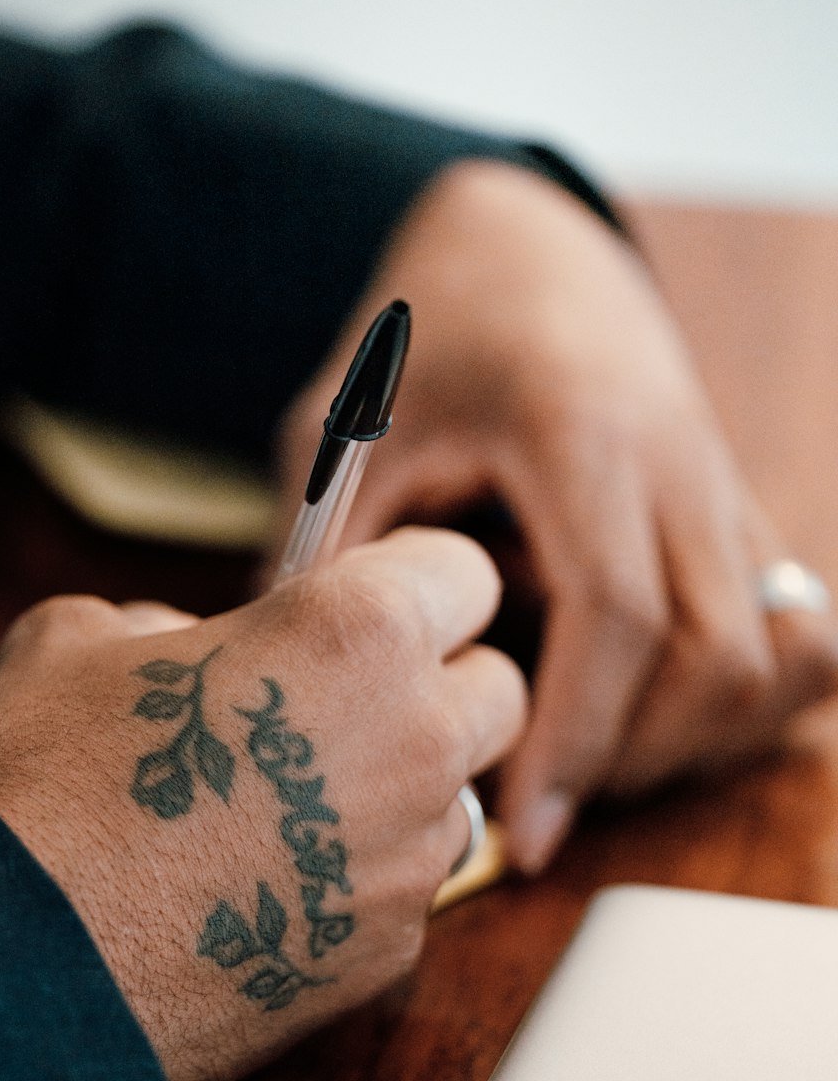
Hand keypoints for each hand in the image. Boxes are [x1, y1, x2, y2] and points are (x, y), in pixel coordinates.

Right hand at [0, 529, 525, 1080]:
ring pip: (456, 800)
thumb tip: (188, 646)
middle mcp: (414, 740)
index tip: (373, 605)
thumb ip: (166, 622)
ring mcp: (411, 857)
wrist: (11, 967)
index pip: (464, 573)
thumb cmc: (40, 787)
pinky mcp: (389, 952)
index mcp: (355, 633)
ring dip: (403, 792)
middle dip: (438, 688)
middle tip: (344, 706)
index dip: (416, 583)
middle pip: (499, 691)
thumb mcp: (77, 643)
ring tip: (290, 809)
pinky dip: (358, 883)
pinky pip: (406, 892)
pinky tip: (268, 890)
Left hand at [271, 160, 837, 870]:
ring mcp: (727, 490)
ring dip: (694, 739)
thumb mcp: (352, 425)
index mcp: (581, 430)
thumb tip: (292, 697)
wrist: (530, 252)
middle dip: (628, 758)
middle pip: (717, 655)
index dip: (570, 736)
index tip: (519, 828)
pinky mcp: (745, 517)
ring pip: (778, 654)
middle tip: (538, 800)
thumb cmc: (433, 339)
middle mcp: (681, 460)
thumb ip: (327, 551)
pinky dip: (749, 702)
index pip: (616, 608)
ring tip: (589, 759)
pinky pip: (802, 632)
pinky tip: (658, 718)